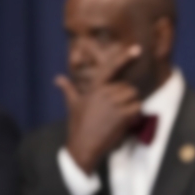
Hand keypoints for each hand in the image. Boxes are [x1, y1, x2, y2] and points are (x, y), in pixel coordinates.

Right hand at [56, 44, 142, 172]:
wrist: (83, 145)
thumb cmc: (77, 125)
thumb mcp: (72, 104)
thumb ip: (68, 89)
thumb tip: (57, 79)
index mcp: (94, 87)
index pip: (110, 68)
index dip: (124, 58)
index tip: (137, 49)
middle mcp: (104, 92)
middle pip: (128, 87)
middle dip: (127, 99)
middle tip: (118, 112)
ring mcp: (113, 103)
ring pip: (134, 96)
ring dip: (132, 106)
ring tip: (121, 117)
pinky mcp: (121, 114)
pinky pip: (137, 108)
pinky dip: (136, 115)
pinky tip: (125, 123)